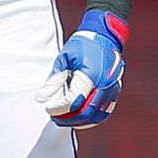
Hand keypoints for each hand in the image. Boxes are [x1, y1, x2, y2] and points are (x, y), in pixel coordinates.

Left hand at [37, 10, 128, 128]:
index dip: (58, 109)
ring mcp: (112, 88)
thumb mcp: (63, 59)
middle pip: (84, 112)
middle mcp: (104, 84)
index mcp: (90, 75)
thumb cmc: (84, 44)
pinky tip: (81, 119)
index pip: (72, 101)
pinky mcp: (115, 90)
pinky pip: (105, 112)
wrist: (105, 35)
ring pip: (96, 116)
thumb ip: (53, 81)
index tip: (48, 108)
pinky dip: (92, 119)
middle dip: (67, 118)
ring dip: (79, 121)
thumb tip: (42, 98)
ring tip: (65, 119)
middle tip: (54, 117)